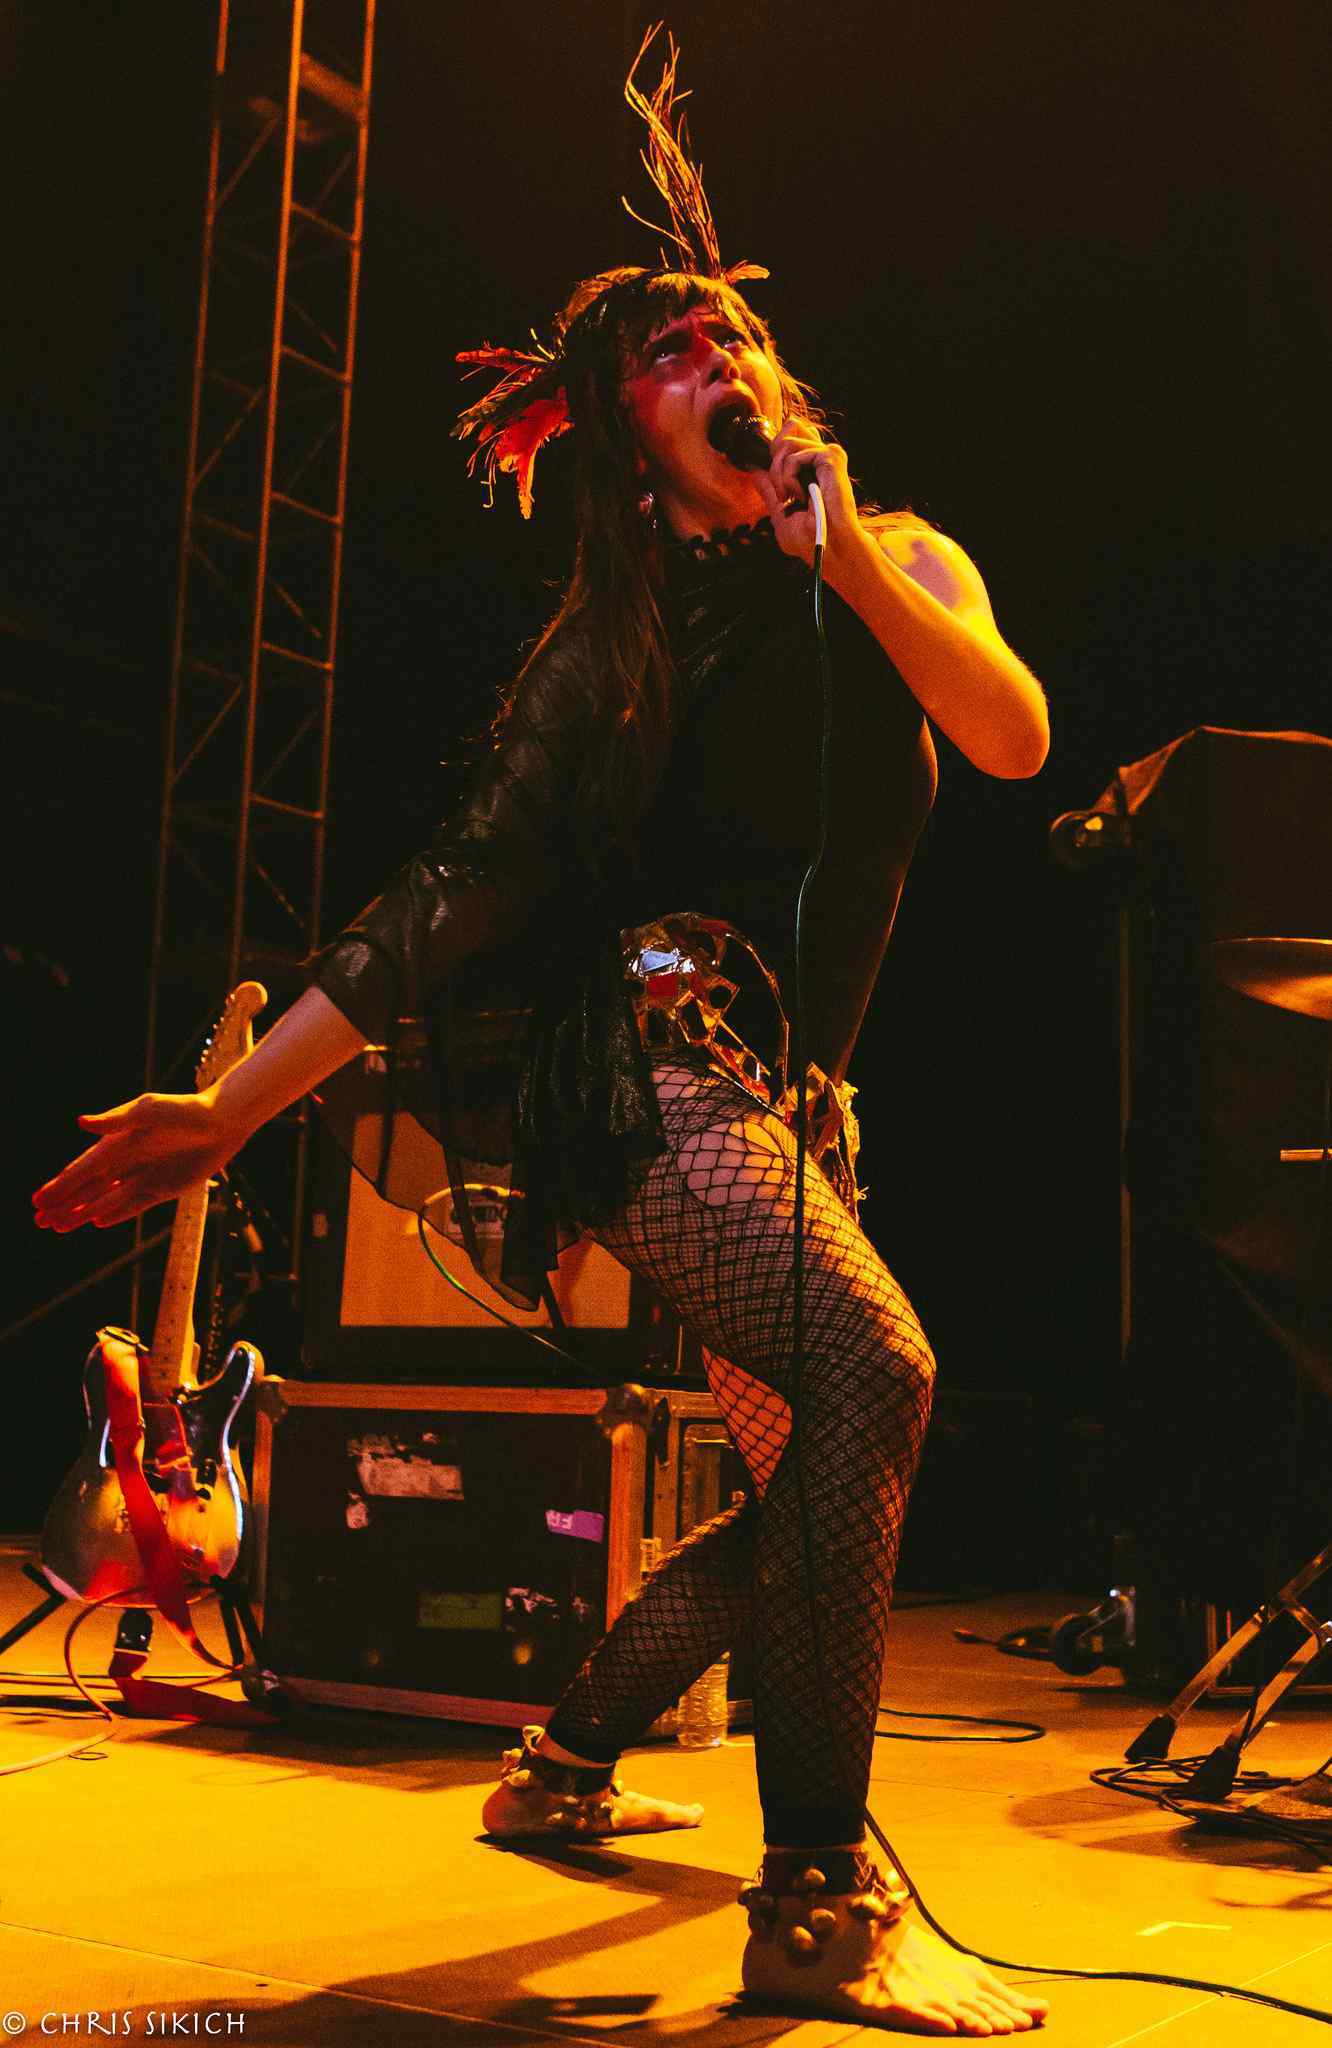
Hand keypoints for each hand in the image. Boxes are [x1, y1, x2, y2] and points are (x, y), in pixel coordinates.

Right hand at [32, 1088, 247, 1231]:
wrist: (221, 1123)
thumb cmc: (184, 1111)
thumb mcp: (149, 1111)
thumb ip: (116, 1120)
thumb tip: (81, 1123)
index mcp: (118, 1142)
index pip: (82, 1170)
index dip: (60, 1185)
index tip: (38, 1200)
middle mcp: (126, 1161)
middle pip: (88, 1189)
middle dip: (63, 1204)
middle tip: (38, 1221)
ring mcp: (143, 1176)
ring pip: (105, 1200)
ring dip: (81, 1213)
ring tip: (58, 1227)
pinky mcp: (163, 1189)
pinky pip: (132, 1206)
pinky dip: (114, 1214)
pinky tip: (95, 1223)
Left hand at [750, 419, 864, 570]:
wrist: (828, 545)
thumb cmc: (810, 537)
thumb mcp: (780, 513)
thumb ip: (769, 490)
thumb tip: (755, 471)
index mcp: (812, 467)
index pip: (791, 435)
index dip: (774, 450)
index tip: (774, 483)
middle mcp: (820, 457)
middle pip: (789, 428)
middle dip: (774, 461)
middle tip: (781, 493)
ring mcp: (827, 455)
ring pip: (786, 443)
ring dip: (779, 474)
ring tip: (789, 498)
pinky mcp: (829, 456)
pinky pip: (794, 456)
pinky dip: (788, 478)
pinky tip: (799, 496)